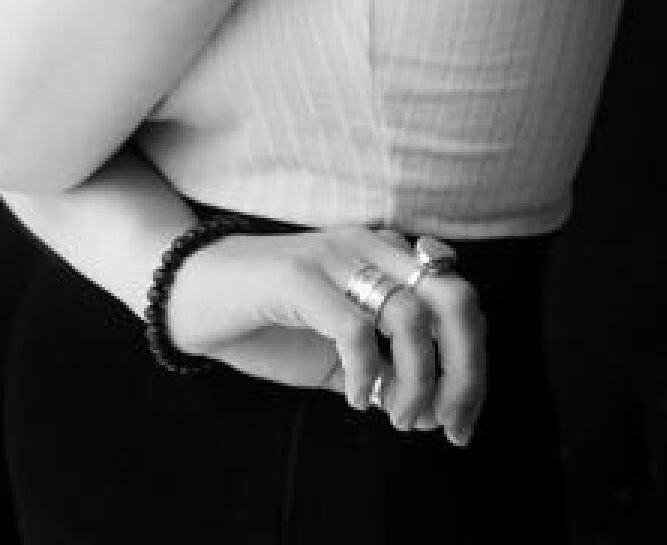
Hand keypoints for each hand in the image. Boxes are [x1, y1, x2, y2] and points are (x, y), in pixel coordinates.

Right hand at [166, 224, 485, 445]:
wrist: (193, 294)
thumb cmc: (269, 322)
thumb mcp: (342, 354)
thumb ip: (388, 372)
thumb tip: (438, 412)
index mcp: (386, 256)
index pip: (460, 300)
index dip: (474, 365)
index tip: (459, 421)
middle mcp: (369, 245)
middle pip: (455, 298)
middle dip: (465, 370)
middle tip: (447, 421)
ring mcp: (333, 256)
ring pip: (412, 316)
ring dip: (416, 382)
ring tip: (396, 416)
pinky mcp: (297, 275)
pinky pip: (355, 328)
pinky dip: (365, 373)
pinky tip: (353, 397)